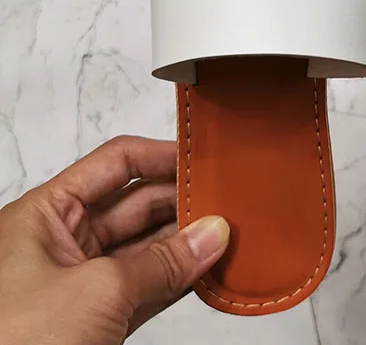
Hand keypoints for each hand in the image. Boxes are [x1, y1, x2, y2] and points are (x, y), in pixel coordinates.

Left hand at [0, 136, 229, 343]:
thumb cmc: (16, 344)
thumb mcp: (98, 290)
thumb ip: (163, 260)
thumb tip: (212, 235)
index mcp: (44, 215)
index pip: (115, 163)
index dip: (160, 156)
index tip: (204, 160)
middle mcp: (61, 243)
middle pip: (135, 205)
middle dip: (181, 203)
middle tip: (228, 204)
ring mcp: (79, 284)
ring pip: (145, 249)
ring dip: (185, 245)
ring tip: (227, 236)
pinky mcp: (95, 322)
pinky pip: (146, 287)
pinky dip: (177, 280)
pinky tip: (209, 271)